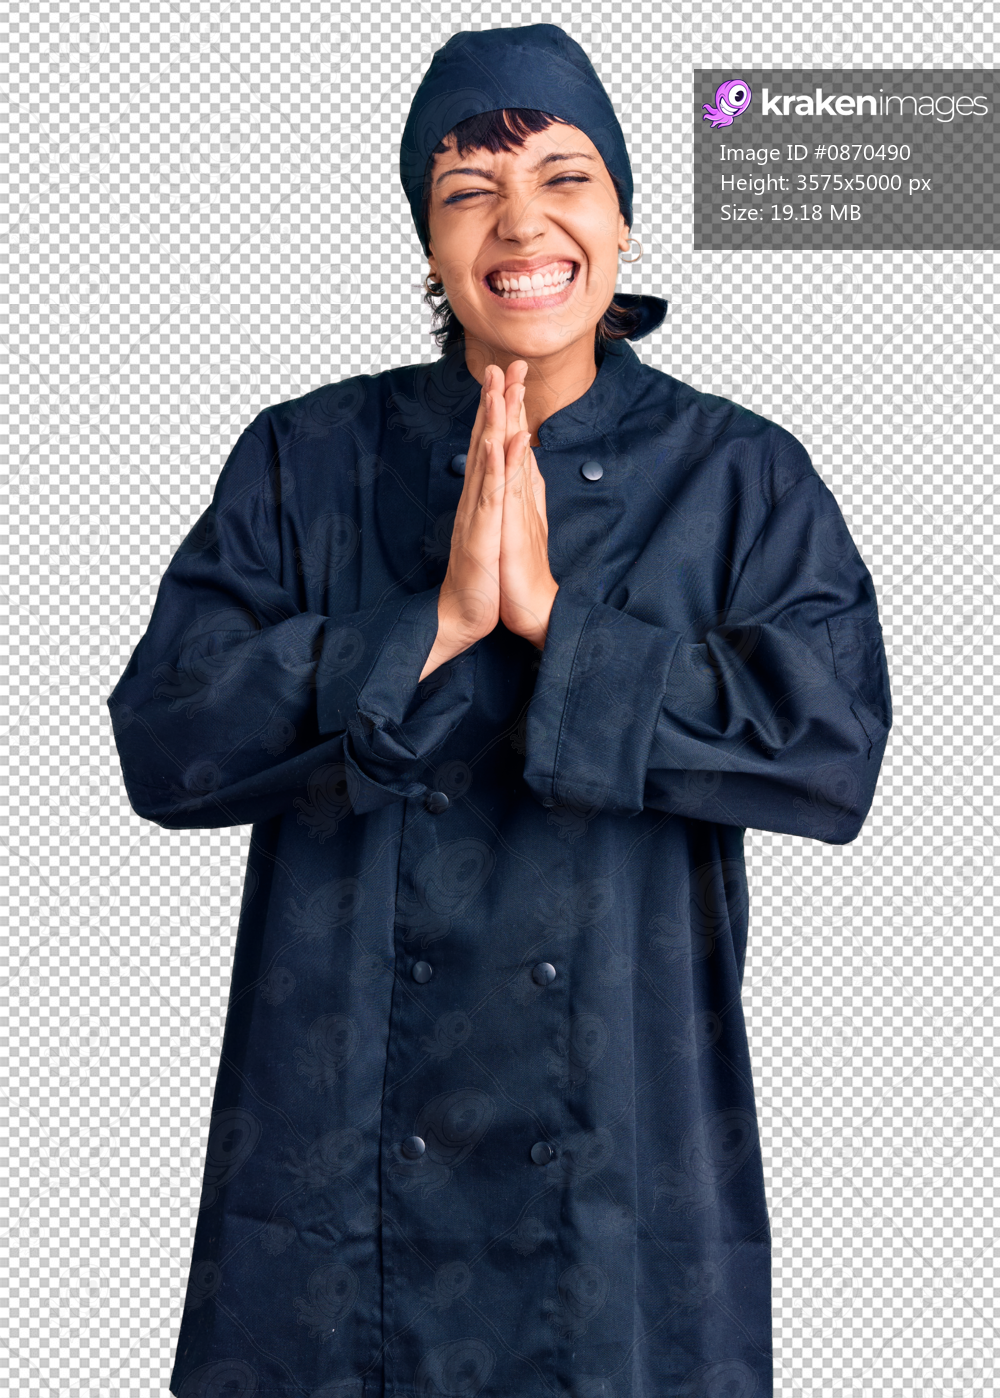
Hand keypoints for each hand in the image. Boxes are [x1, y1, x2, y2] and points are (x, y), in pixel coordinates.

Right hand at [420, 360, 558, 680]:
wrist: (464, 613)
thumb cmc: (482, 575)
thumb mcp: (493, 530)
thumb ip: (497, 501)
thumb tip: (503, 477)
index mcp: (480, 496)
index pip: (490, 444)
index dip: (498, 410)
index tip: (508, 378)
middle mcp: (475, 496)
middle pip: (485, 440)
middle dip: (494, 400)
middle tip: (502, 364)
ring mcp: (476, 510)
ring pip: (486, 456)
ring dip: (493, 420)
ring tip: (501, 387)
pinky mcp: (482, 529)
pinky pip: (493, 490)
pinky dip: (503, 462)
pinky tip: (512, 438)